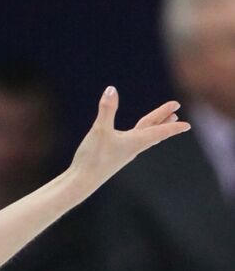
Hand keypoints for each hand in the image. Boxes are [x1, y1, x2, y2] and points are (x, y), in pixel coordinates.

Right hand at [68, 87, 188, 188]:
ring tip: (162, 125)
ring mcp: (124, 153)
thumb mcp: (100, 130)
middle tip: (176, 115)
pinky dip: (139, 136)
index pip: (159, 131)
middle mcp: (133, 147)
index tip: (187, 125)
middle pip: (153, 132)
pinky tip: (132, 138)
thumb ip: (106, 109)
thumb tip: (111, 89)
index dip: (173, 127)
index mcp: (135, 141)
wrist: (82, 181)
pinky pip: (132, 144)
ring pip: (144, 139)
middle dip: (165, 123)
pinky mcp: (114, 157)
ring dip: (155, 130)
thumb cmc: (94, 157)